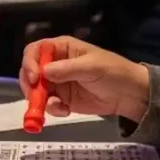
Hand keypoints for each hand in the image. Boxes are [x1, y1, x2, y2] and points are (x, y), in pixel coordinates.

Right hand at [19, 36, 149, 122]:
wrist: (129, 95)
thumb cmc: (113, 72)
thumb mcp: (92, 67)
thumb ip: (68, 69)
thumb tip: (44, 72)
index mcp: (62, 48)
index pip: (36, 50)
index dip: (30, 62)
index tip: (35, 77)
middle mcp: (56, 64)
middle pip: (31, 71)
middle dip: (31, 84)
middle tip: (35, 97)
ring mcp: (58, 83)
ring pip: (37, 90)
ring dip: (40, 100)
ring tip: (56, 106)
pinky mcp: (63, 99)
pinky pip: (49, 104)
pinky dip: (53, 109)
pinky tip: (65, 111)